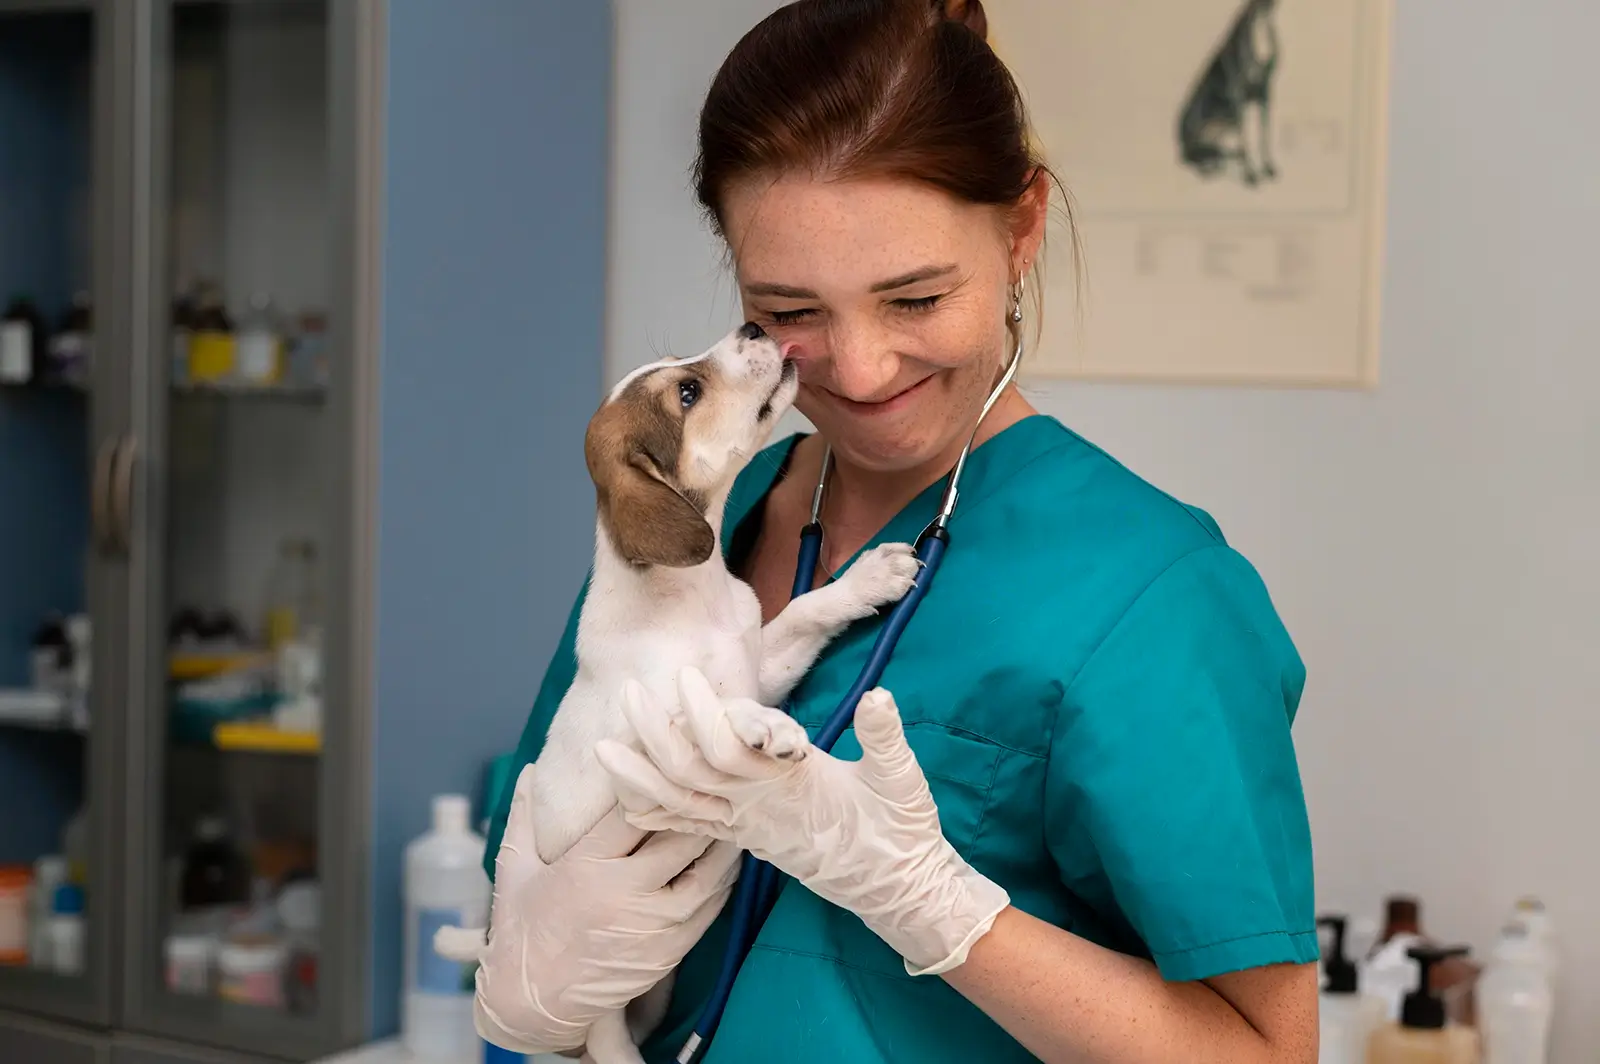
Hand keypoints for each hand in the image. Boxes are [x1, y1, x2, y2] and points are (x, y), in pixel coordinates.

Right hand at [473, 762, 740, 1052]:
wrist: (532, 1005)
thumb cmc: (521, 933)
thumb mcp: (514, 871)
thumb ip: (525, 817)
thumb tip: (528, 768)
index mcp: (585, 866)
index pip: (633, 811)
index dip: (654, 782)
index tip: (668, 761)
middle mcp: (624, 893)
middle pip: (679, 836)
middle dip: (699, 807)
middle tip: (714, 782)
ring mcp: (652, 924)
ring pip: (705, 871)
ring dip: (721, 842)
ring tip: (730, 814)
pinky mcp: (670, 949)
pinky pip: (709, 906)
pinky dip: (722, 880)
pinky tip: (726, 859)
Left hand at [594, 666, 1009, 975]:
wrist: (897, 886)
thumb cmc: (900, 830)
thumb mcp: (902, 780)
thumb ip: (885, 739)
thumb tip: (878, 696)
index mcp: (789, 786)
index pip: (732, 749)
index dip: (706, 714)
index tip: (686, 675)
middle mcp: (757, 809)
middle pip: (689, 773)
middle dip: (655, 734)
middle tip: (628, 692)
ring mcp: (747, 829)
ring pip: (679, 804)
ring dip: (639, 775)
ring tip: (602, 746)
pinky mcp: (747, 839)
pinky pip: (690, 829)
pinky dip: (656, 814)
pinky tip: (628, 802)